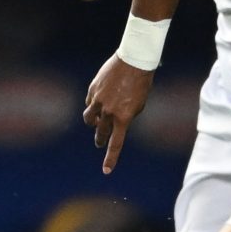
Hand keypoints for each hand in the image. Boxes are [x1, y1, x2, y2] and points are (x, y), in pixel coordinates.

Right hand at [83, 54, 154, 173]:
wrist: (134, 60)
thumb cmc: (141, 83)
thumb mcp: (138, 105)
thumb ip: (126, 117)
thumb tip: (113, 122)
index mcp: (123, 118)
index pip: (116, 144)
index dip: (111, 158)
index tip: (106, 170)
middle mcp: (108, 112)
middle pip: (100, 133)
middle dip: (100, 139)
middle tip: (100, 142)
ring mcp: (98, 101)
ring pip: (89, 119)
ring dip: (92, 123)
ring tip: (95, 122)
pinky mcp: (92, 90)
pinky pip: (89, 103)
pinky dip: (93, 105)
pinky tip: (98, 101)